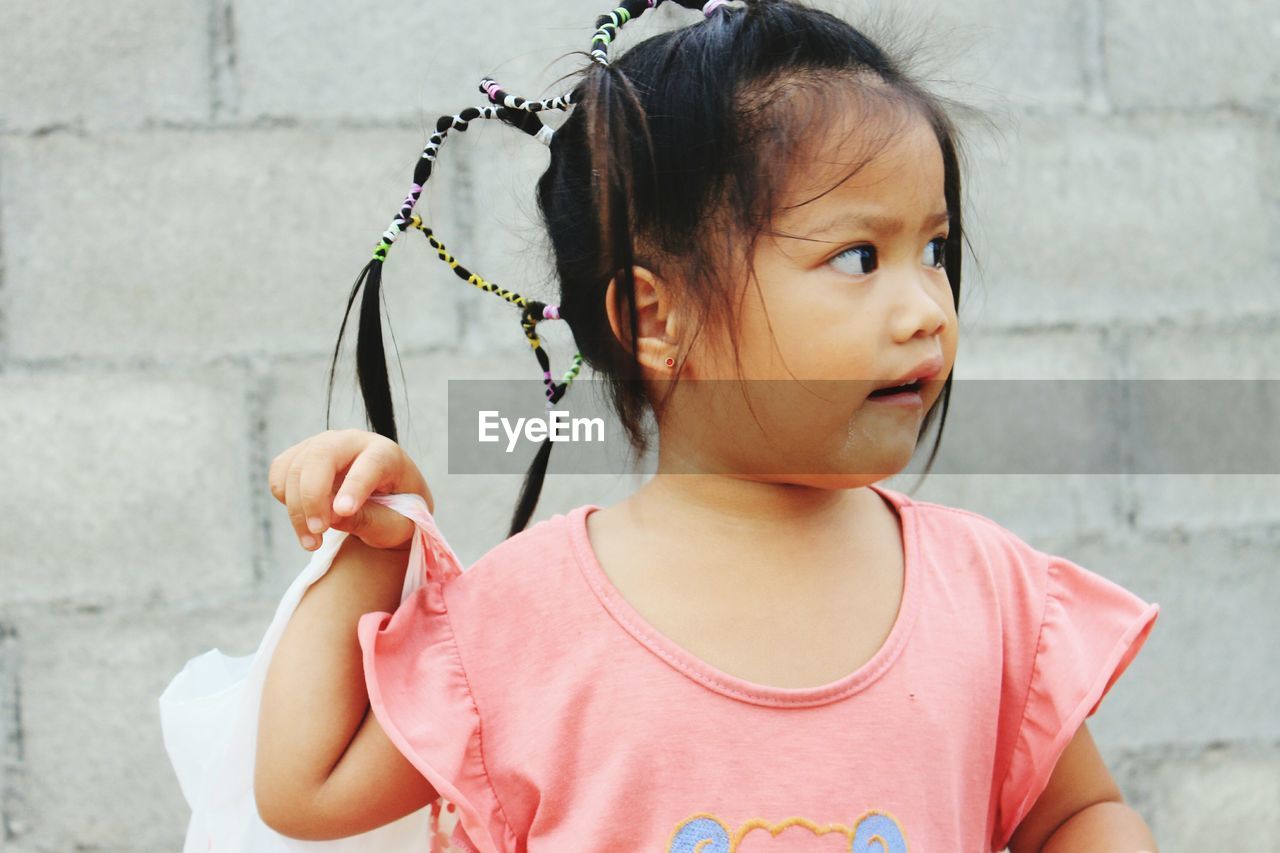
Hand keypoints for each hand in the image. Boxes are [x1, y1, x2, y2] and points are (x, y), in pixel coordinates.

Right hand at [268, 429, 434, 551]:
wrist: (385, 506)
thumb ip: (370, 520)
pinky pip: (280, 472)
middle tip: (318, 532)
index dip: (354, 487)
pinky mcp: (301, 455)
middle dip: (313, 496)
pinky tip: (304, 519)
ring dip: (296, 508)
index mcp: (387, 455)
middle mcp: (354, 442)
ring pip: (296, 467)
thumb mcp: (395, 526)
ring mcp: (324, 444)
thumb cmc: (396, 516)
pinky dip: (284, 499)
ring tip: (312, 541)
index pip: (369, 464)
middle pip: (322, 455)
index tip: (342, 512)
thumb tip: (333, 515)